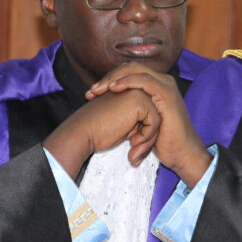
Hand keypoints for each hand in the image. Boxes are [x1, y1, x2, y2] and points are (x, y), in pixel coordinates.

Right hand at [43, 89, 160, 179]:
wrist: (83, 132)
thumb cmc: (98, 131)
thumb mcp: (124, 124)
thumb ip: (138, 121)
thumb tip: (154, 131)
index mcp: (130, 90)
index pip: (149, 114)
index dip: (144, 134)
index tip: (132, 148)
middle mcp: (135, 87)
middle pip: (155, 115)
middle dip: (149, 137)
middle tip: (135, 154)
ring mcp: (138, 92)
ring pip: (158, 119)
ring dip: (148, 140)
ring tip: (134, 151)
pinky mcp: (140, 101)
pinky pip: (155, 122)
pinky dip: (146, 137)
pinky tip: (131, 143)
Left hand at [86, 62, 210, 186]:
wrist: (181, 154)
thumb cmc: (162, 142)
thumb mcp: (140, 122)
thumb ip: (129, 110)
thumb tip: (107, 107)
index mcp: (155, 85)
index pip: (128, 73)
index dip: (108, 79)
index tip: (91, 94)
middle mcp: (161, 81)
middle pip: (129, 68)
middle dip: (108, 77)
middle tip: (92, 91)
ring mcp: (165, 85)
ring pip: (135, 70)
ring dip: (114, 78)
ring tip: (99, 89)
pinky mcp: (166, 94)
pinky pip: (143, 80)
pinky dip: (127, 82)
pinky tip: (114, 88)